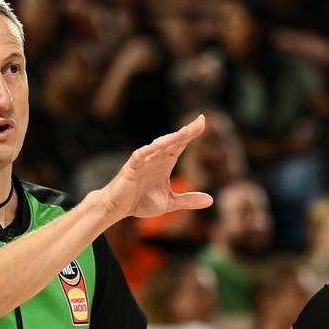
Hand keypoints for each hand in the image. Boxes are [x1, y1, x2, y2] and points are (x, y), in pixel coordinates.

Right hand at [97, 116, 211, 222]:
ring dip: (171, 139)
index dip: (191, 133)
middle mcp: (155, 158)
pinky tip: (156, 144)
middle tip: (201, 121)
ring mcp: (142, 161)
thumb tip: (210, 200)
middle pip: (173, 141)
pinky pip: (139, 156)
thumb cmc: (141, 201)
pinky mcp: (130, 168)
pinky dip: (147, 150)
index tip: (202, 121)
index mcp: (165, 163)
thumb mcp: (170, 203)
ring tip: (185, 132)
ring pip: (158, 146)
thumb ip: (188, 200)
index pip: (180, 144)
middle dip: (186, 132)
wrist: (118, 208)